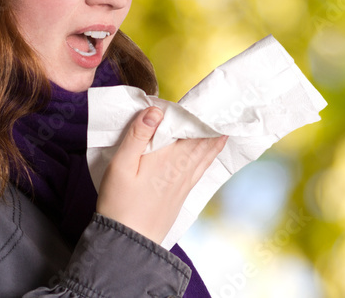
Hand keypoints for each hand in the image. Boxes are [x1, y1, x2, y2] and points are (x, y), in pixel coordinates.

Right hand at [95, 106, 227, 243]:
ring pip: (205, 156)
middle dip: (213, 125)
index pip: (192, 131)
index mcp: (168, 158)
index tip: (212, 101)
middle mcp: (181, 170)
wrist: (128, 243)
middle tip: (224, 109)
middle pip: (203, 142)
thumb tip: (155, 110)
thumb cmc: (120, 204)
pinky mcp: (181, 195)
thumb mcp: (121, 165)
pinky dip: (209, 157)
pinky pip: (201, 169)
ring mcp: (183, 184)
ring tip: (224, 126)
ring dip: (215, 140)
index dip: (202, 115)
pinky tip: (210, 155)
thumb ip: (137, 136)